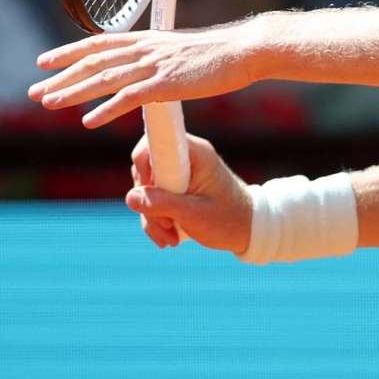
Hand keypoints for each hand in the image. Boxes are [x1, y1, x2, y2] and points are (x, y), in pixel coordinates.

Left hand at [29, 24, 258, 127]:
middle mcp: (146, 49)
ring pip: (104, 78)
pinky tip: (88, 121)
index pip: (99, 43)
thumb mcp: (184, 51)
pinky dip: (106, 109)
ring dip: (73, 92)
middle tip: (34, 91)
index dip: (69, 52)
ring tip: (48, 103)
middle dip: (61, 76)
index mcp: (149, 39)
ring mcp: (156, 65)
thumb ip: (163, 59)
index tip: (45, 62)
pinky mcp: (168, 84)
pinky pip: (130, 98)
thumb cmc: (222, 53)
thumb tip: (154, 68)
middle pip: (94, 61)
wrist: (246, 50)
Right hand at [126, 133, 253, 251]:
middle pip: (145, 170)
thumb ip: (162, 205)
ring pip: (146, 189)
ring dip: (152, 218)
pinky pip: (152, 200)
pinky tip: (169, 238)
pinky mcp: (175, 187)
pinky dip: (155, 220)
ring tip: (171, 239)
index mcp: (196, 153)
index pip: (157, 139)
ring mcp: (179, 173)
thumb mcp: (195, 215)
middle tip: (166, 225)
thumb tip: (131, 197)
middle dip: (148, 202)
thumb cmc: (229, 220)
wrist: (248, 230)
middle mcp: (185, 158)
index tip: (147, 188)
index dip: (144, 162)